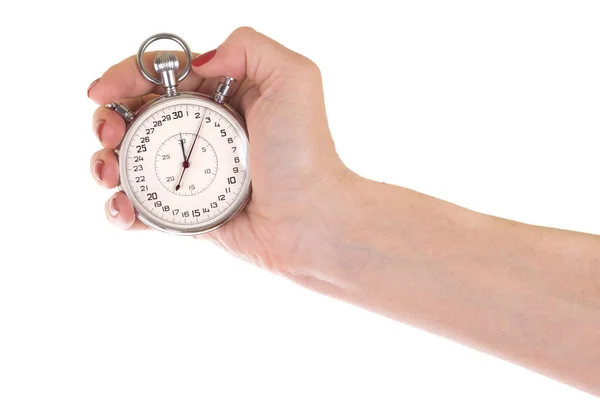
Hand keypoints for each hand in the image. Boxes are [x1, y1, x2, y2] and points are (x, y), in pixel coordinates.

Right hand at [88, 27, 356, 276]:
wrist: (311, 220)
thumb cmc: (305, 153)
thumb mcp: (293, 79)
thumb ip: (248, 47)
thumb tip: (196, 63)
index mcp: (221, 96)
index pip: (160, 76)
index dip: (124, 77)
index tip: (102, 91)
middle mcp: (203, 131)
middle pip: (136, 116)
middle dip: (108, 120)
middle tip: (110, 135)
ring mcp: (192, 172)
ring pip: (131, 161)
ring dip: (104, 163)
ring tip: (108, 173)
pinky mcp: (187, 211)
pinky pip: (142, 206)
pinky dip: (120, 208)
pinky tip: (123, 209)